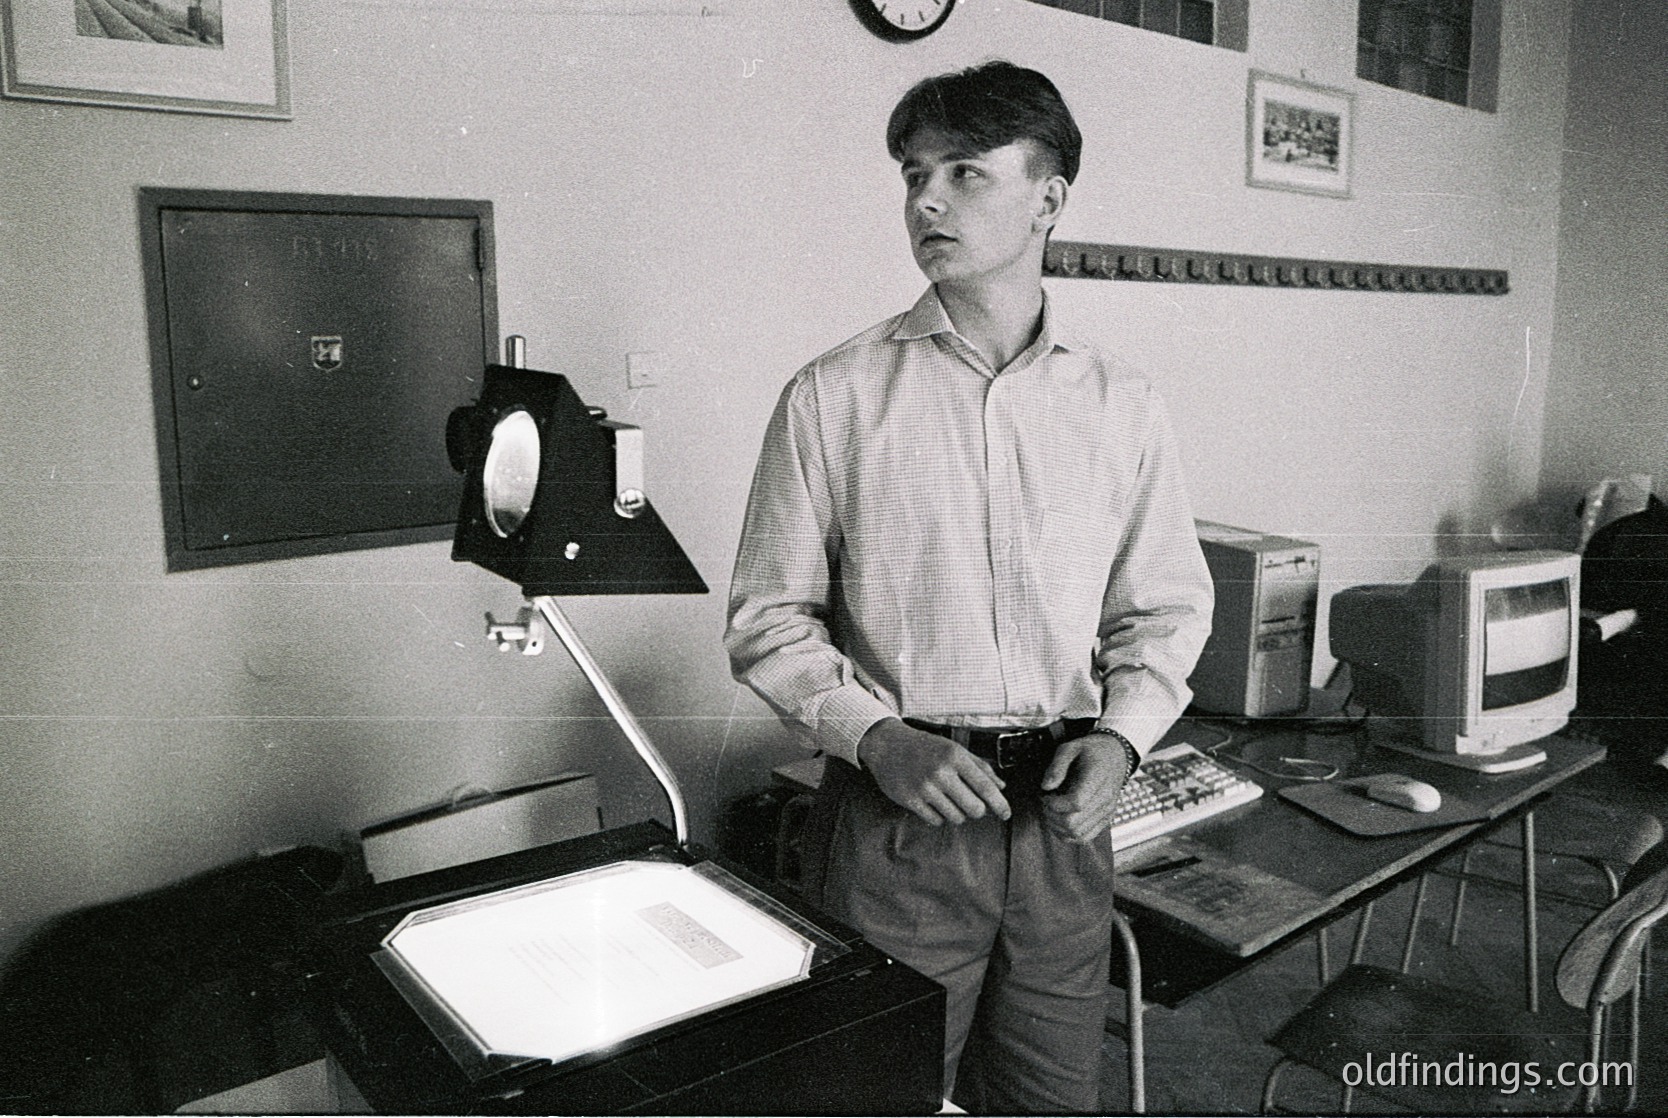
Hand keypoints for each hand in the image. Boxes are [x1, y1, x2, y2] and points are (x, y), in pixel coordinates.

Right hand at [857, 719, 1010, 825]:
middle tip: (969, 803)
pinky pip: (936, 821)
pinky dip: (938, 816)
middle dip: (976, 810)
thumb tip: (1001, 787)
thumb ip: (980, 767)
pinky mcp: (910, 800)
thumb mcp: (954, 749)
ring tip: (946, 798)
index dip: (1000, 804)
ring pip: (956, 817)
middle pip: (975, 809)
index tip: (1007, 814)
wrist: (888, 745)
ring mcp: (925, 787)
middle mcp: (941, 772)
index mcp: (955, 757)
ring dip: (956, 813)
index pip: (986, 787)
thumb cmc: (925, 747)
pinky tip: (931, 802)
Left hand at [1041, 732, 1132, 842]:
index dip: (1055, 804)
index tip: (1047, 796)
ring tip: (1053, 812)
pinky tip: (1061, 822)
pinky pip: (1086, 837)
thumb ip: (1057, 766)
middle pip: (1074, 823)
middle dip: (1053, 816)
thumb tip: (1046, 786)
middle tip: (1047, 804)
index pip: (1076, 803)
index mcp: (1096, 778)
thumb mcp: (1071, 747)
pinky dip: (1069, 835)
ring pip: (1078, 834)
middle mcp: (1104, 798)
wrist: (1116, 755)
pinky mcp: (1105, 818)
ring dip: (1058, 827)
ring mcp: (1106, 811)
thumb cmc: (1092, 751)